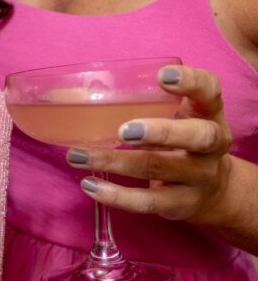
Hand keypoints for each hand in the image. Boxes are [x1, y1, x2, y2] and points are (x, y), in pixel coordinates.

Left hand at [66, 65, 233, 223]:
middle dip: (161, 132)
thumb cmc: (179, 139)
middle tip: (124, 130)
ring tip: (77, 156)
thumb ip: (140, 102)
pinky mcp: (181, 203)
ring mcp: (200, 176)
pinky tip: (89, 185)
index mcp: (208, 113)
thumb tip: (67, 94)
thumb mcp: (172, 116)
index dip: (191, 82)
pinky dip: (115, 195)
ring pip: (159, 168)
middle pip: (198, 137)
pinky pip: (147, 201)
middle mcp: (212, 145)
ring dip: (114, 162)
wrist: (213, 189)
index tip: (163, 76)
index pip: (210, 91)